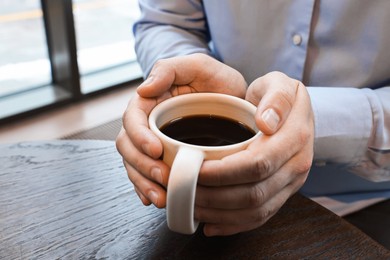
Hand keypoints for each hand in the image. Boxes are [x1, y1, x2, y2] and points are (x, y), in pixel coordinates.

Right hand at [116, 53, 247, 207]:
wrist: (233, 97)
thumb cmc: (215, 79)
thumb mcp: (197, 66)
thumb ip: (169, 70)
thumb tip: (143, 89)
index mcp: (150, 102)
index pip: (132, 120)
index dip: (139, 137)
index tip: (156, 149)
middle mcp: (148, 124)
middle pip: (129, 147)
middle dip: (142, 166)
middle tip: (163, 178)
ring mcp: (155, 143)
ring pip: (137, 165)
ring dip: (145, 183)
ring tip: (162, 198)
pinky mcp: (165, 158)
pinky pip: (149, 175)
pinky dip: (150, 189)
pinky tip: (158, 199)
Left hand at [195, 71, 313, 235]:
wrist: (295, 114)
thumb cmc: (277, 97)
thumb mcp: (280, 83)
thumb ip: (276, 98)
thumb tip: (266, 123)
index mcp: (295, 139)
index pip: (257, 163)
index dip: (222, 171)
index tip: (193, 169)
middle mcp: (297, 166)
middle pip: (253, 194)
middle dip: (214, 196)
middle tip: (183, 190)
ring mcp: (291, 184)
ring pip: (255, 211)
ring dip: (219, 213)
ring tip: (190, 206)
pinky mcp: (282, 194)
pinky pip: (260, 217)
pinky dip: (233, 224)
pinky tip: (210, 224)